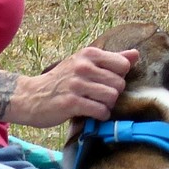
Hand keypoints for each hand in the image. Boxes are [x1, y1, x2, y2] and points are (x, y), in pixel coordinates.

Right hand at [11, 45, 138, 126]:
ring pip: (111, 97)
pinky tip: (91, 113)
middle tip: (99, 96)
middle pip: (119, 83)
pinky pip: (100, 111)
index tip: (106, 81)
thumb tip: (136, 54)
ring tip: (95, 105)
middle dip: (113, 94)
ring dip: (107, 106)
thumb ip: (111, 59)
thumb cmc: (62, 80)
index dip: (118, 76)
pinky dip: (100, 115)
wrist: (31, 96)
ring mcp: (76, 85)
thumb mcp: (84, 63)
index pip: (123, 64)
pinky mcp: (71, 103)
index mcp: (88, 54)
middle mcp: (83, 66)